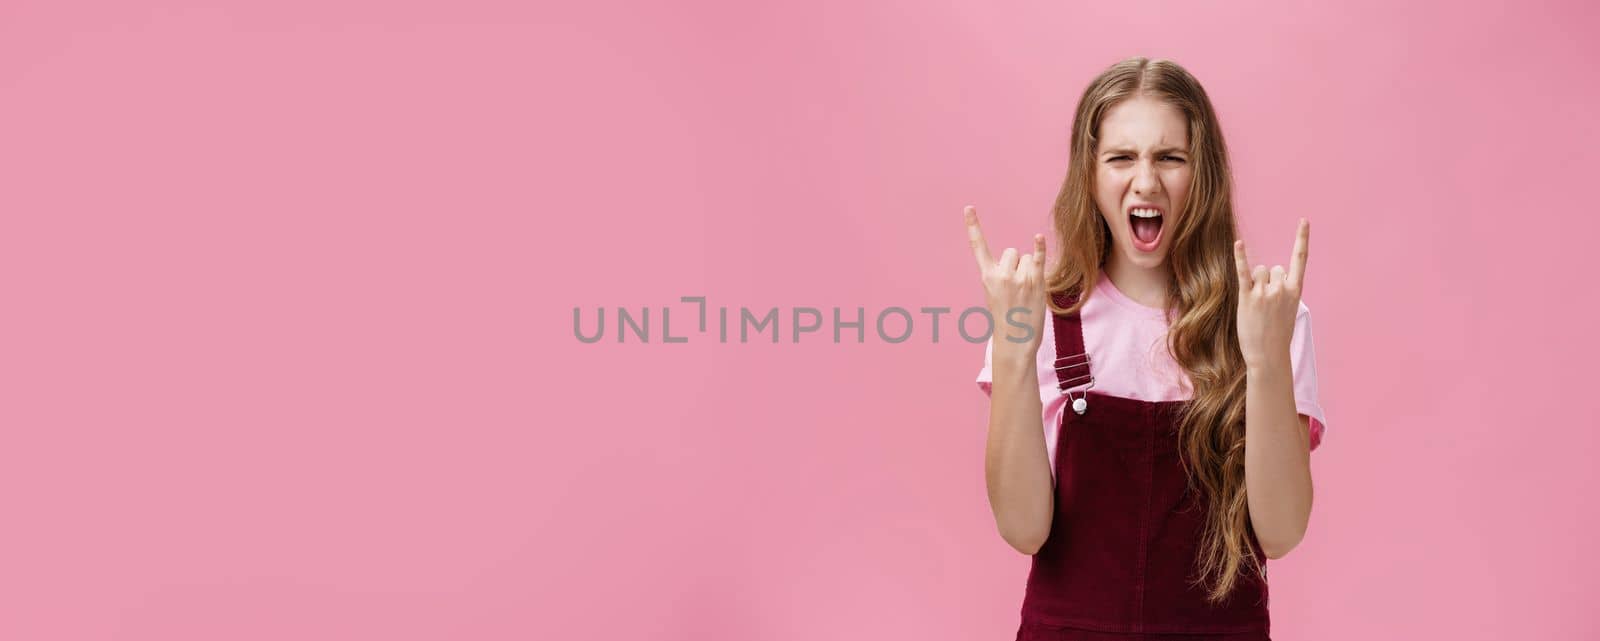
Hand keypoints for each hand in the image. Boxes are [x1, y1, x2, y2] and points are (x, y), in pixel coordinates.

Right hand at [965, 205, 1047, 353]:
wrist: (1016, 341)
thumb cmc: (1007, 318)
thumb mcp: (995, 295)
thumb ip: (1002, 275)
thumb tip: (1019, 258)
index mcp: (987, 277)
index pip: (978, 247)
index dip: (973, 226)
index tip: (968, 208)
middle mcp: (1001, 275)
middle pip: (1012, 252)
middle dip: (1016, 264)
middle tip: (1017, 287)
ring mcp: (1019, 278)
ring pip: (1027, 258)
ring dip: (1030, 270)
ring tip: (1027, 292)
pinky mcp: (1036, 281)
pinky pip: (1037, 257)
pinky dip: (1039, 247)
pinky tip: (1038, 238)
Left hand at [1234, 219, 1308, 368]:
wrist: (1268, 356)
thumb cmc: (1277, 335)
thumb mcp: (1289, 310)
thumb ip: (1283, 290)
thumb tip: (1271, 272)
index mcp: (1295, 291)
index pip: (1300, 259)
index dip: (1301, 238)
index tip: (1303, 220)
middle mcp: (1282, 288)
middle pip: (1273, 268)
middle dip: (1268, 281)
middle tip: (1267, 306)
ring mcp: (1265, 292)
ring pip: (1259, 271)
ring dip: (1255, 283)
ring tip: (1256, 306)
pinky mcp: (1248, 298)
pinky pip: (1244, 272)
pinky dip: (1241, 257)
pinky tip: (1239, 243)